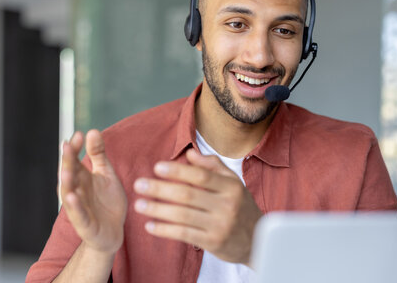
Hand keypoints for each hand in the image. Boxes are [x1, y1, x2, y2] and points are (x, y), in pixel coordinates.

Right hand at [60, 130, 126, 253]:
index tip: (78, 134)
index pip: (74, 160)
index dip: (74, 148)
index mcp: (81, 178)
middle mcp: (76, 191)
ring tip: (66, 170)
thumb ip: (99, 155)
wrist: (114, 231)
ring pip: (68, 194)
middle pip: (68, 174)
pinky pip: (78, 214)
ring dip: (66, 182)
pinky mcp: (84, 224)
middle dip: (67, 161)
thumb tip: (92, 130)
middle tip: (67, 146)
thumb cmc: (107, 202)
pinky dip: (74, 206)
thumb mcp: (106, 174)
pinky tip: (73, 196)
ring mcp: (78, 208)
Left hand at [133, 149, 262, 265]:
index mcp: (231, 186)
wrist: (257, 240)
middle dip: (160, 189)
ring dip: (157, 210)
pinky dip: (165, 230)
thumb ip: (212, 166)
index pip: (201, 175)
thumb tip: (190, 153)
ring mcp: (219, 225)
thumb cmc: (240, 206)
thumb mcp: (233, 182)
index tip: (157, 167)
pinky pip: (184, 234)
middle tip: (139, 184)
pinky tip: (150, 225)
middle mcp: (226, 205)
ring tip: (139, 204)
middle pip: (188, 194)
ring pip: (183, 215)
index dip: (178, 170)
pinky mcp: (213, 243)